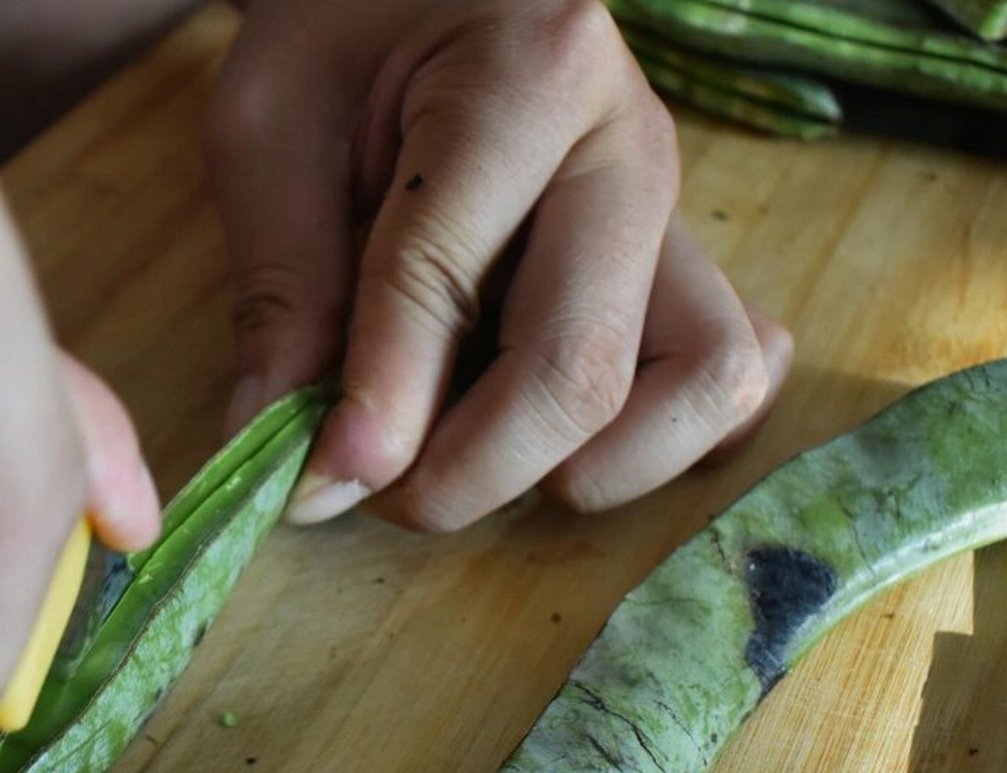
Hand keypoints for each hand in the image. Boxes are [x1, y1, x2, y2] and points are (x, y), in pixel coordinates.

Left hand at [207, 0, 789, 531]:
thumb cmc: (346, 31)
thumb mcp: (272, 125)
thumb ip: (283, 292)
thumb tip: (305, 475)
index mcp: (527, 76)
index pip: (446, 279)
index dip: (377, 409)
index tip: (313, 489)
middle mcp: (632, 147)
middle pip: (582, 368)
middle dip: (473, 471)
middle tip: (379, 492)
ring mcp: (679, 210)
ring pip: (709, 386)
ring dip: (598, 468)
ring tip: (483, 460)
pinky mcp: (691, 260)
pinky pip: (734, 379)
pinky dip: (666, 442)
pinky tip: (568, 442)